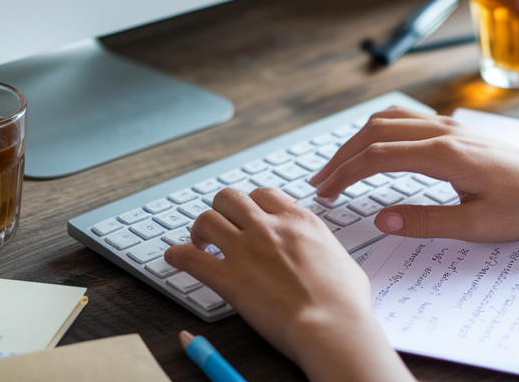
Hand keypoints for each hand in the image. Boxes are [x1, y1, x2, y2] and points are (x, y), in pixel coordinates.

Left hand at [163, 187, 414, 381]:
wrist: (332, 324)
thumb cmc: (345, 301)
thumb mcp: (342, 261)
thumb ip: (324, 249)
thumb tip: (323, 255)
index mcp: (298, 220)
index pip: (264, 194)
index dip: (251, 204)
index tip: (248, 217)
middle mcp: (268, 227)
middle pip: (230, 197)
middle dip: (221, 210)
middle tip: (220, 228)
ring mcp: (246, 249)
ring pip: (206, 219)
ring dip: (199, 229)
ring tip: (199, 242)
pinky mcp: (228, 278)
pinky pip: (189, 258)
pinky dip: (176, 255)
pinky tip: (173, 259)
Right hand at [309, 107, 518, 241]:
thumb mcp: (475, 227)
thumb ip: (425, 222)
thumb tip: (381, 219)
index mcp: (445, 154)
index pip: (378, 156)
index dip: (345, 174)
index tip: (326, 195)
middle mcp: (445, 132)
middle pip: (376, 131)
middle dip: (343, 156)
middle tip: (321, 184)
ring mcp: (451, 127)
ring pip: (390, 119)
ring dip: (359, 140)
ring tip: (340, 166)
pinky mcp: (457, 131)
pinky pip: (408, 120)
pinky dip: (380, 131)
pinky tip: (374, 149)